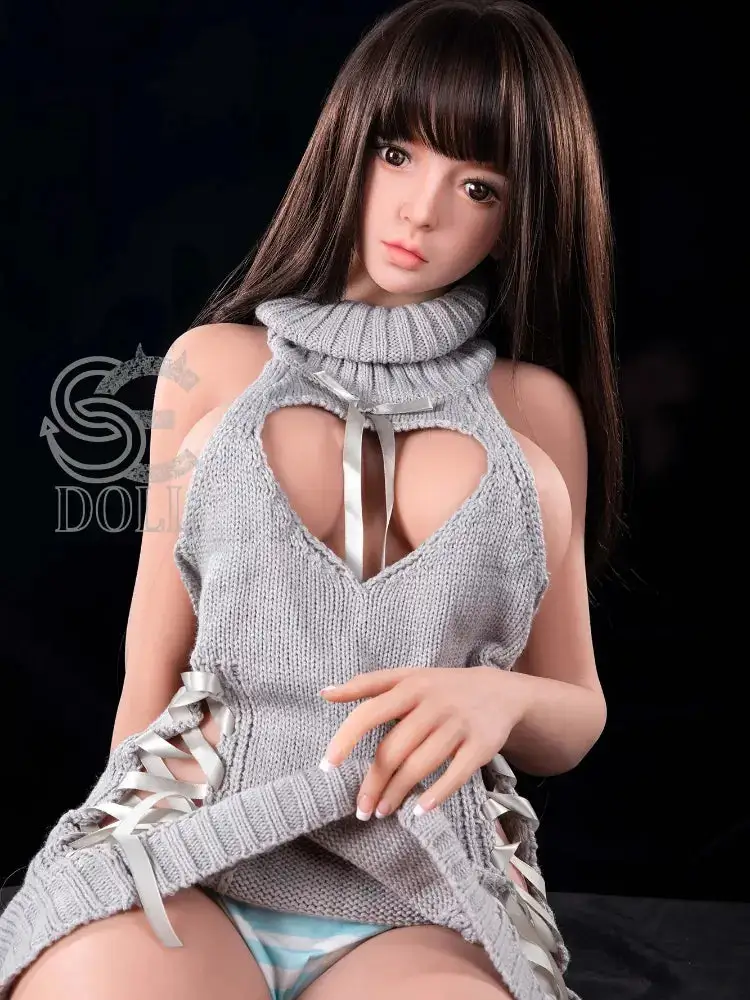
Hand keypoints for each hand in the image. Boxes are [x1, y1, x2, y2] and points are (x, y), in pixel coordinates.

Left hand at [318, 666, 529, 819]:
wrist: (500, 691)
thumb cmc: (442, 688)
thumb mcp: (408, 677)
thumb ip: (367, 684)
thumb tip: (325, 693)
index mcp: (410, 686)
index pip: (370, 712)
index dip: (346, 739)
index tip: (327, 766)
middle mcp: (433, 703)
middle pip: (394, 749)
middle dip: (373, 783)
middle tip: (361, 809)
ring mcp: (458, 724)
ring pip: (420, 765)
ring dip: (397, 793)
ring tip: (381, 811)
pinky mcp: (481, 745)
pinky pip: (455, 775)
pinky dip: (436, 795)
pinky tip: (419, 810)